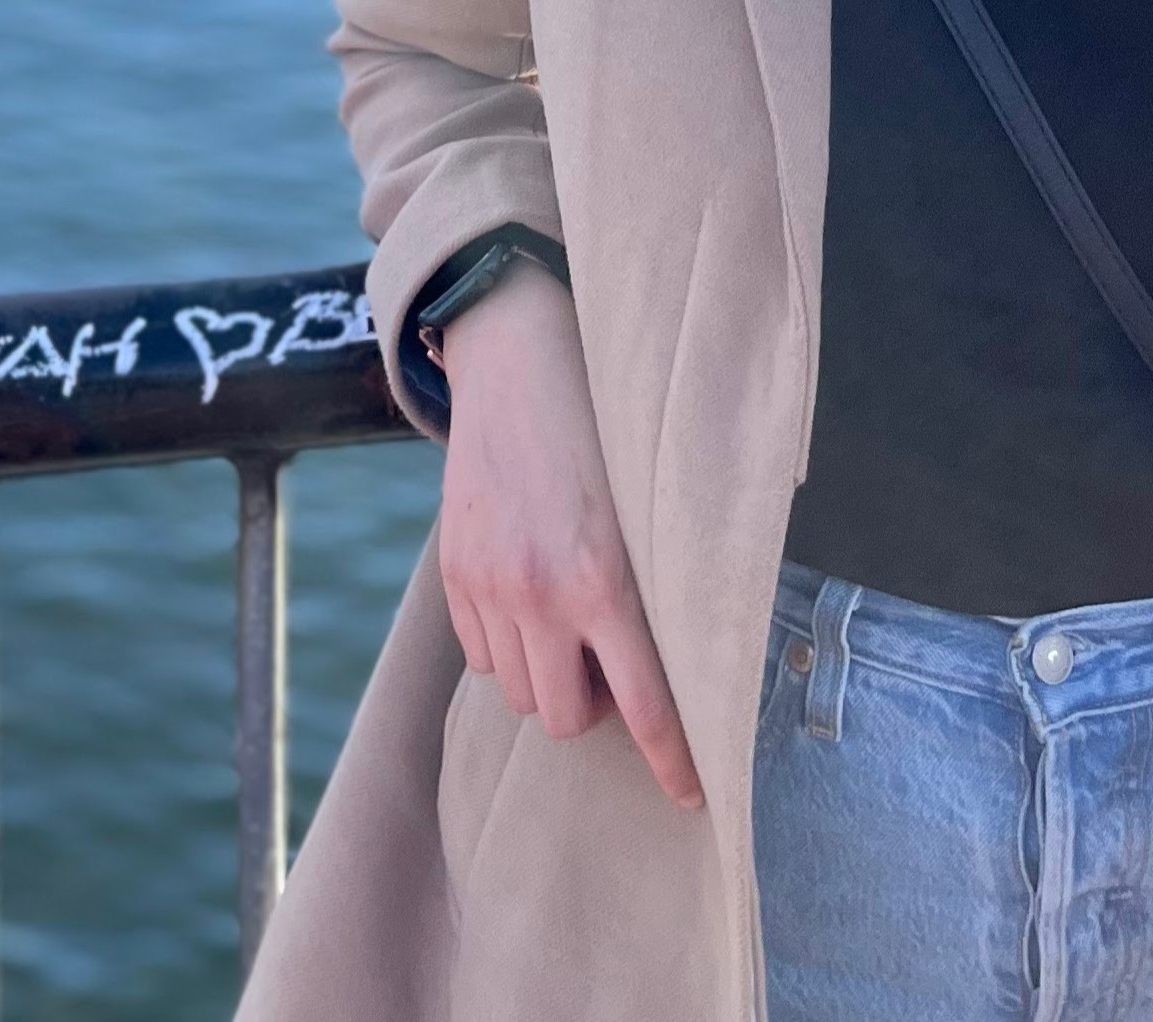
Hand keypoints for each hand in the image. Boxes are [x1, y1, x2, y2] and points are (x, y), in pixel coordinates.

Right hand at [437, 260, 703, 810]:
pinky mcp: (454, 573)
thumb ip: (662, 576)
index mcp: (606, 579)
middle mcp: (541, 594)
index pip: (646, 703)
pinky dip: (510, 650)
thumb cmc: (607, 422)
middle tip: (616, 664)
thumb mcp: (653, 497)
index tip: (696, 795)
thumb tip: (697, 648)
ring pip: (521, 695)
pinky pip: (482, 657)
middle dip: (596, 706)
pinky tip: (530, 601)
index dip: (674, 758)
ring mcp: (489, 588)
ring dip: (551, 678)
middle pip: (567, 719)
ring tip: (572, 625)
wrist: (518, 357)